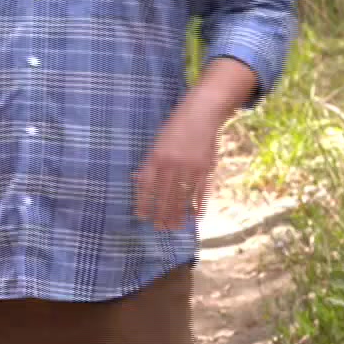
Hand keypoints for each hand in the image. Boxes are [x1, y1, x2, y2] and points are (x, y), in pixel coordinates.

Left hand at [133, 102, 225, 232]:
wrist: (201, 113)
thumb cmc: (175, 128)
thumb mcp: (157, 142)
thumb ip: (150, 163)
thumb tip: (138, 180)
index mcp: (156, 157)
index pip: (147, 186)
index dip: (143, 203)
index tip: (141, 217)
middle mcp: (172, 165)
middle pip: (165, 196)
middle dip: (161, 214)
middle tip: (159, 229)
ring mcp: (190, 168)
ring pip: (182, 197)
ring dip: (178, 214)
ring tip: (175, 227)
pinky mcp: (205, 168)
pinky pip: (201, 191)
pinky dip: (199, 205)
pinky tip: (196, 216)